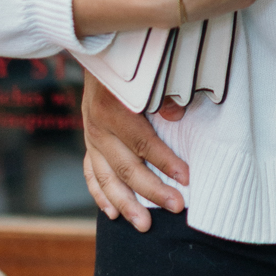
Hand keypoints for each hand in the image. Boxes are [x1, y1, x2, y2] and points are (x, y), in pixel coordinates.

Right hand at [81, 72, 188, 231]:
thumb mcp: (147, 72)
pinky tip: (113, 214)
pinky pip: (92, 174)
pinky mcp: (88, 143)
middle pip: (126, 167)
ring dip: (126, 204)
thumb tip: (177, 116)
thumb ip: (162, 94)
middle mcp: (97, 127)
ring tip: (144, 225)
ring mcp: (90, 137)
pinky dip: (101, 195)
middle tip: (177, 207)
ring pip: (107, 178)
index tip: (187, 178)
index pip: (143, 143)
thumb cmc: (131, 62)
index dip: (165, 162)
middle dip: (152, 191)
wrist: (99, 50)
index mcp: (112, 109)